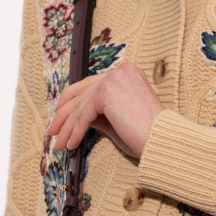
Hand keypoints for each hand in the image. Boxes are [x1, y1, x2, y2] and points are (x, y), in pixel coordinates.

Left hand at [46, 61, 164, 158]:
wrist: (162, 140)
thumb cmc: (146, 134)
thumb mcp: (117, 120)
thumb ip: (99, 113)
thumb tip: (77, 116)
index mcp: (126, 73)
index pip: (91, 84)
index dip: (72, 100)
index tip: (61, 115)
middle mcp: (120, 71)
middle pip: (82, 93)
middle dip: (64, 115)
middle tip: (53, 131)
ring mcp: (113, 78)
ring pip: (80, 105)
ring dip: (67, 127)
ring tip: (59, 144)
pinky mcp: (107, 91)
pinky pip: (84, 114)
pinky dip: (75, 131)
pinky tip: (71, 144)